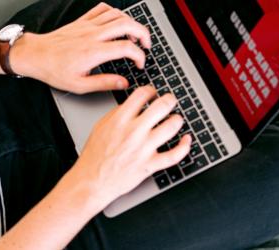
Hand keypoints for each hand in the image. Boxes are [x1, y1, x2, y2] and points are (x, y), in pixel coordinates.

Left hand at [12, 3, 150, 93]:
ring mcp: (88, 25)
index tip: (139, 64)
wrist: (35, 55)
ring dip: (131, 23)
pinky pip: (102, 9)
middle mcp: (93, 35)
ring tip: (135, 35)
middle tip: (146, 45)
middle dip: (143, 33)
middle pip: (127, 25)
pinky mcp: (82, 21)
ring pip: (117, 15)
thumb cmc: (54, 70)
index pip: (127, 47)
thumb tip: (124, 83)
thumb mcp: (80, 85)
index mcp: (94, 52)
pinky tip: (117, 22)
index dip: (139, 56)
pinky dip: (115, 13)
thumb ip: (105, 83)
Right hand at [73, 86, 191, 209]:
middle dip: (169, 100)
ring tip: (176, 119)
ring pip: (171, 127)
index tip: (153, 93)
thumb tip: (133, 105)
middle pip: (161, 107)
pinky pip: (174, 155)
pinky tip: (187, 140)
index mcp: (120, 120)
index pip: (141, 95)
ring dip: (177, 120)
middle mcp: (133, 132)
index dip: (151, 90)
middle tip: (170, 101)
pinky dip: (184, 147)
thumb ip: (117, 113)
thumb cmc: (94, 156)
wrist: (91, 181)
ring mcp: (143, 149)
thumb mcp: (100, 127)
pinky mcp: (149, 165)